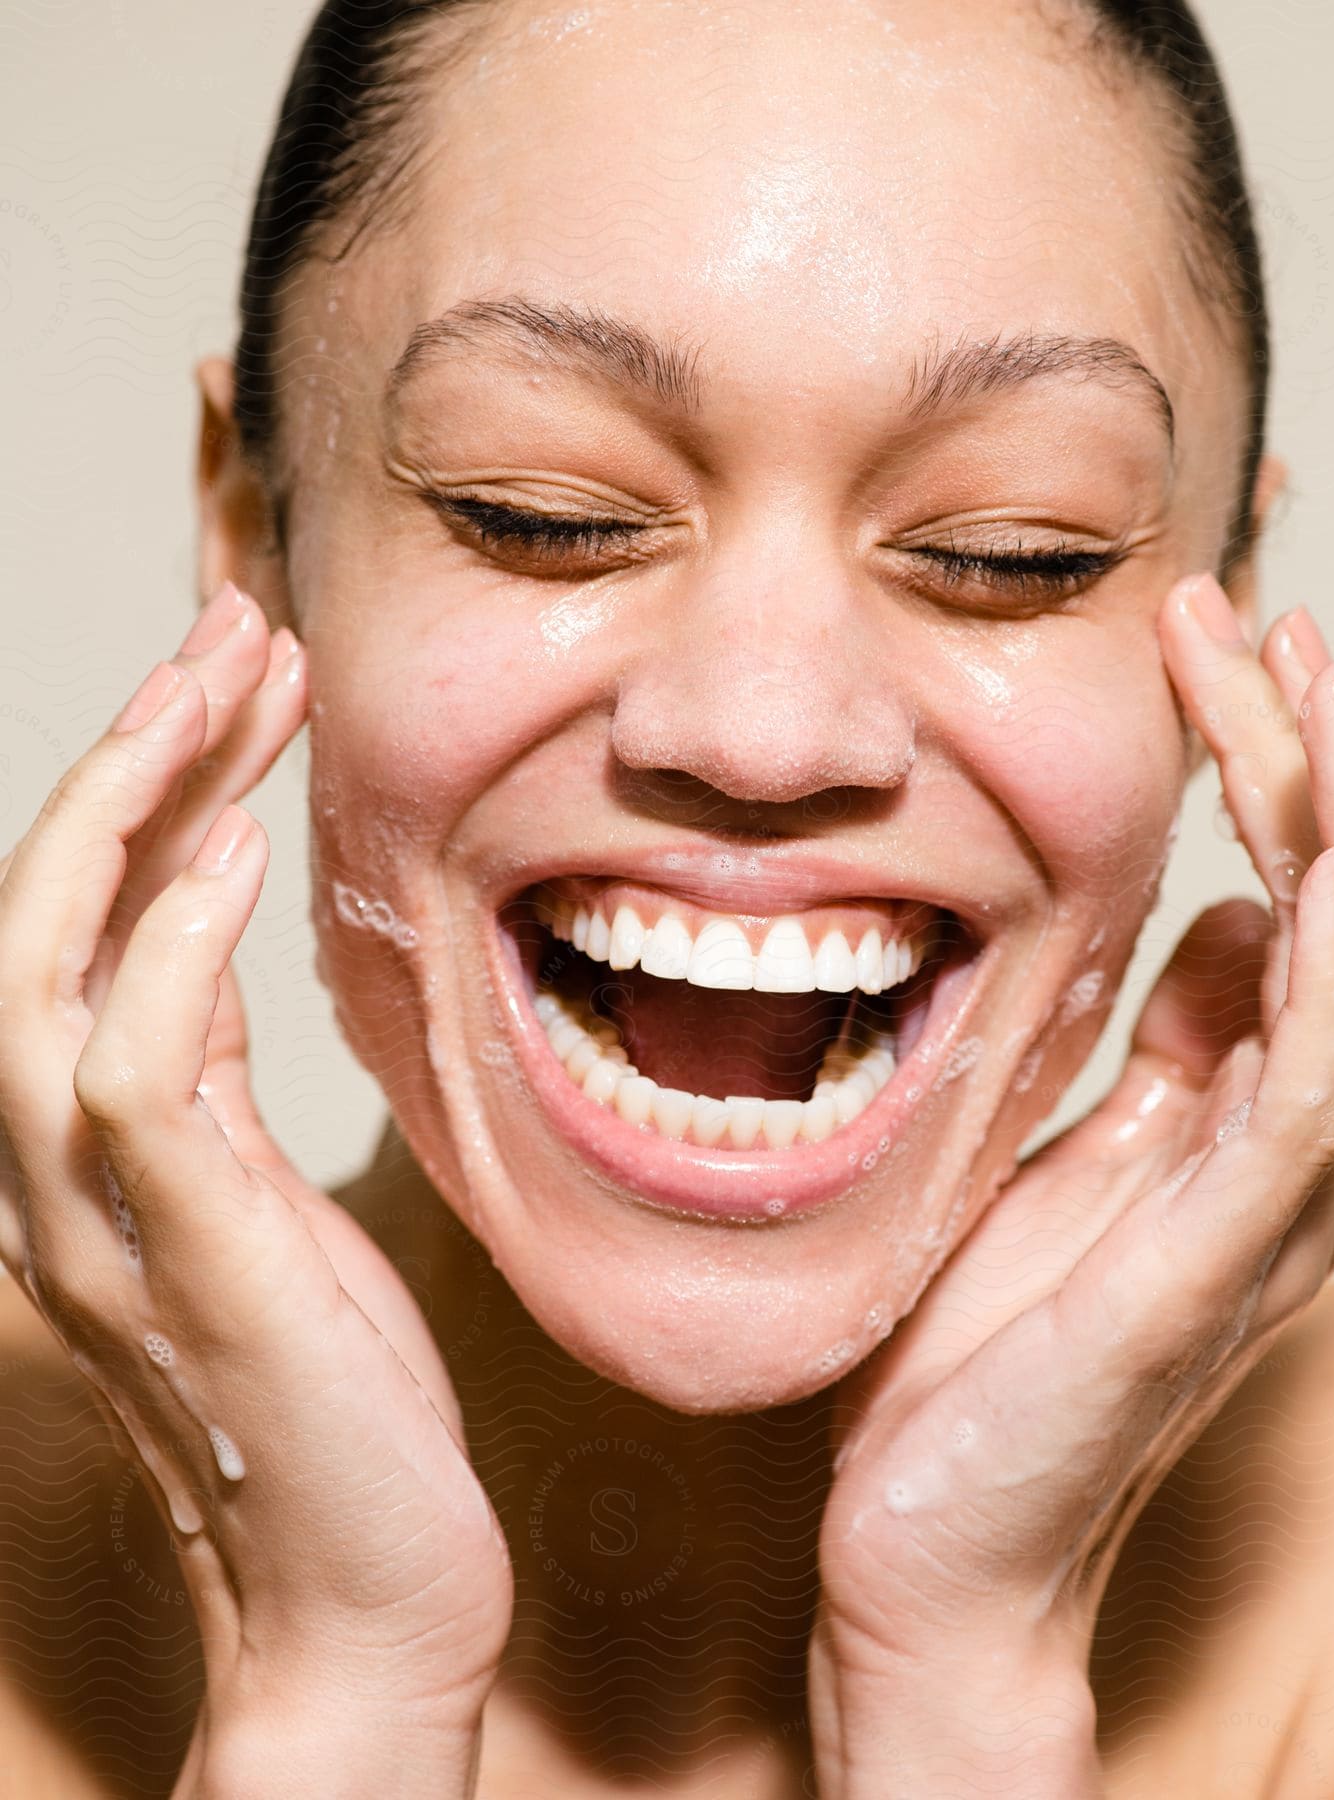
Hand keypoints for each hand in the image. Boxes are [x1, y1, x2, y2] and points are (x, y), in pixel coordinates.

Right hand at [0, 585, 512, 1774]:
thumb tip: (212, 924)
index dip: (150, 788)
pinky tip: (239, 851)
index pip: (91, 923)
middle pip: (42, 912)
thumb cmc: (334, 1389)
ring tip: (222, 680)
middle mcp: (67, 1170)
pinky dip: (171, 950)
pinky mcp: (189, 1259)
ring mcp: (107, 1218)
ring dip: (130, 810)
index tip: (239, 677)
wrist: (364, 1587)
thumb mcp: (267, 1190)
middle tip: (230, 628)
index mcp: (100, 1145)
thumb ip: (214, 1069)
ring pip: (54, 965)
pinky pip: (137, 1074)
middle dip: (128, 756)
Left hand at [809, 576, 1333, 1790]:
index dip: (1273, 770)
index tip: (1222, 644)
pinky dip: (1331, 978)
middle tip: (1265, 621)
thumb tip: (1218, 919)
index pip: (1288, 902)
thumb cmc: (985, 1356)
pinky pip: (1309, 1098)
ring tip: (1319, 690)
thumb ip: (1158, 1047)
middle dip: (1312, 760)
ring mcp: (1265, 1207)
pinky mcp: (1216, 1261)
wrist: (938, 1541)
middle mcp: (1282, 1149)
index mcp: (1236, 1114)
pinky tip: (1328, 869)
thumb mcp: (1060, 1155)